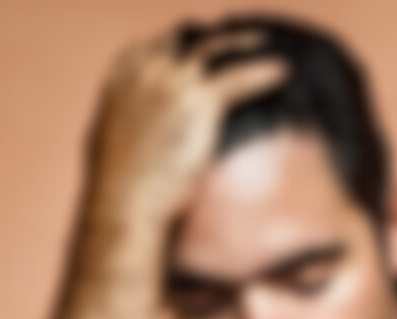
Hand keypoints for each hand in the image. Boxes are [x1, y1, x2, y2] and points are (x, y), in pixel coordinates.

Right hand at [85, 28, 285, 224]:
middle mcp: (147, 71)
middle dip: (210, 38)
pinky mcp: (201, 102)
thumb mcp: (113, 140)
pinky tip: (283, 72)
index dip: (179, 42)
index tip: (196, 42)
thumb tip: (141, 130)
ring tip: (264, 43)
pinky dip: (263, 73)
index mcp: (122, 77)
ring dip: (242, 44)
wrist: (126, 202)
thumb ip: (129, 120)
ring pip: (216, 49)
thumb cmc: (118, 186)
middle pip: (186, 40)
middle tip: (233, 41)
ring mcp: (174, 82)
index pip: (156, 46)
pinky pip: (240, 78)